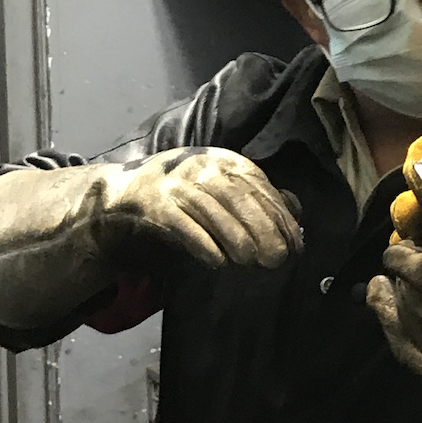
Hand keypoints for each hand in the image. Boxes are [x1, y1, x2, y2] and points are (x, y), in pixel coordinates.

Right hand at [94, 148, 301, 271]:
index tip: (295, 246)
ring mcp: (176, 183)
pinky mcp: (154, 203)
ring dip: (234, 236)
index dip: (280, 218)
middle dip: (262, 228)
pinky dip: (201, 242)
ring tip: (250, 261)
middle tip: (277, 258)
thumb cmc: (186, 194)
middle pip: (238, 197)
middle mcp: (201, 165)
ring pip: (211, 209)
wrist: (126, 192)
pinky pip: (181, 224)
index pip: (260, 188)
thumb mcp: (224, 187)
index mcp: (225, 161)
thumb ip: (258, 197)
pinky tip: (217, 261)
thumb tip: (295, 211)